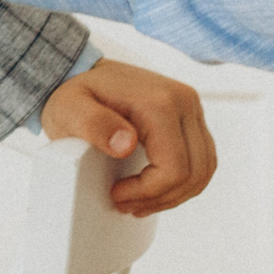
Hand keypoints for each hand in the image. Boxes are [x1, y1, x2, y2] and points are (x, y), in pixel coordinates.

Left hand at [43, 59, 217, 215]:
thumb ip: (94, 124)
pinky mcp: (191, 117)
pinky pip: (201, 159)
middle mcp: (184, 102)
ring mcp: (191, 108)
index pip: (174, 169)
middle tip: (127, 203)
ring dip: (175, 194)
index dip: (148, 192)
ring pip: (203, 170)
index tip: (118, 194)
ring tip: (140, 200)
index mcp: (160, 102)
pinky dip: (183, 180)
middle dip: (161, 198)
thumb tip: (125, 144)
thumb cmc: (76, 92)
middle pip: (193, 173)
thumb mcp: (70, 108)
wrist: (83, 70)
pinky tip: (155, 187)